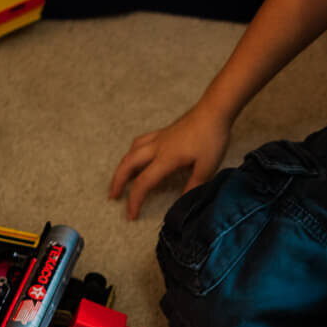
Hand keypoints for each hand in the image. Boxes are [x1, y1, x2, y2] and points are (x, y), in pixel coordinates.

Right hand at [109, 104, 232, 220]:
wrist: (214, 110)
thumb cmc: (212, 138)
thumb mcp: (207, 167)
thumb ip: (193, 186)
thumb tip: (182, 203)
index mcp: (166, 159)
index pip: (143, 183)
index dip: (134, 201)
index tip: (131, 215)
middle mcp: (156, 148)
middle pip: (128, 164)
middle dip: (117, 182)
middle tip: (113, 196)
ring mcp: (158, 138)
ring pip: (131, 151)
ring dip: (122, 166)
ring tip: (120, 178)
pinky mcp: (163, 132)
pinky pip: (140, 142)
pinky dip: (133, 152)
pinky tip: (136, 156)